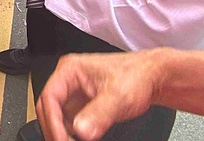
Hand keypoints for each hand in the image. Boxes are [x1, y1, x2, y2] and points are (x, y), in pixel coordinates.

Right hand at [37, 51, 162, 140]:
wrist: (153, 78)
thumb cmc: (136, 76)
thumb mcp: (118, 96)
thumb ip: (98, 114)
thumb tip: (80, 131)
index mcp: (70, 69)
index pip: (50, 97)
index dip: (52, 122)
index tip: (61, 139)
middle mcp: (69, 79)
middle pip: (49, 107)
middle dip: (55, 129)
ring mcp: (75, 92)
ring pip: (58, 116)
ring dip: (62, 132)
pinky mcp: (83, 104)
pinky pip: (70, 121)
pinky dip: (72, 133)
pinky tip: (78, 139)